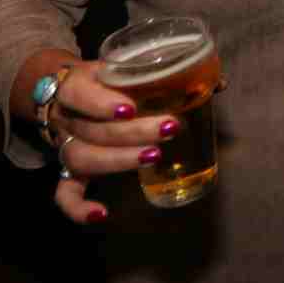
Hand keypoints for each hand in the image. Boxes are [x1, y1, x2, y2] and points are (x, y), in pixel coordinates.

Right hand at [47, 62, 176, 225]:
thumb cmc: (107, 80)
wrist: (67, 91)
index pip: (78, 93)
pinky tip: (101, 215)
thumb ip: (167, 72)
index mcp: (75, 85)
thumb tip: (219, 84)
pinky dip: (78, 208)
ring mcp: (64, 145)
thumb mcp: (125, 67)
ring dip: (118, 161)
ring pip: (82, 159)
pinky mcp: (67, 170)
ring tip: (153, 156)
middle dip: (131, 133)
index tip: (132, 108)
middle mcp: (66, 117)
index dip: (102, 103)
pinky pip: (64, 193)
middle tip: (169, 128)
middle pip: (91, 130)